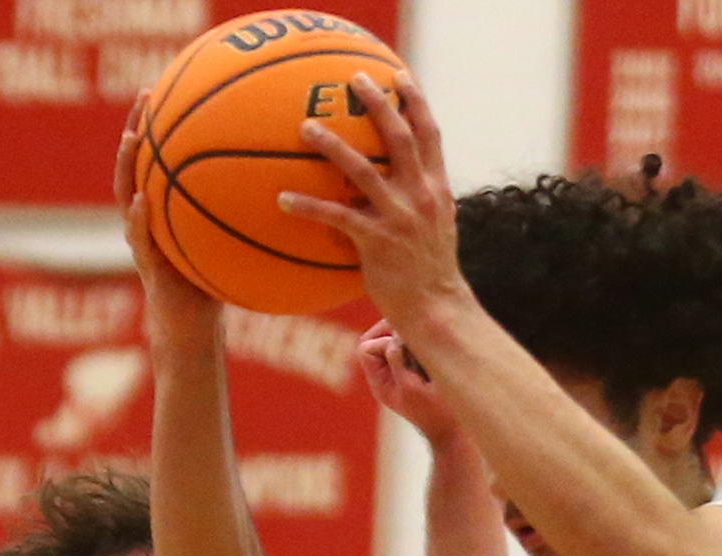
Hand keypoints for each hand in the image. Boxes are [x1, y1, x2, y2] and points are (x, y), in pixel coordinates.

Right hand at [118, 93, 221, 352]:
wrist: (193, 331)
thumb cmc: (214, 287)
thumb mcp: (230, 244)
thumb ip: (242, 216)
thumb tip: (287, 187)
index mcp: (165, 209)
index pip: (160, 158)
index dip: (162, 124)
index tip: (171, 88)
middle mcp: (148, 217)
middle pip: (137, 163)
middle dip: (138, 127)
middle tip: (145, 94)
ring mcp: (142, 240)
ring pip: (125, 193)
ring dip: (126, 165)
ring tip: (131, 138)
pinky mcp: (147, 267)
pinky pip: (138, 238)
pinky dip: (136, 219)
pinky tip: (139, 201)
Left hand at [276, 73, 467, 334]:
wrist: (438, 313)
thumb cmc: (431, 276)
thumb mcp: (437, 231)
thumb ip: (419, 202)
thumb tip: (391, 185)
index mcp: (437, 191)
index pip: (430, 136)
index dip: (416, 102)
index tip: (398, 75)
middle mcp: (420, 198)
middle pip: (399, 137)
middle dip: (376, 104)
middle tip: (352, 80)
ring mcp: (399, 219)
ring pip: (362, 170)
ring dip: (331, 145)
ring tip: (305, 127)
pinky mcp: (376, 243)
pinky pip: (337, 217)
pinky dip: (308, 207)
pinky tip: (282, 199)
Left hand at [360, 320, 461, 444]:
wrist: (457, 431)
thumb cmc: (435, 412)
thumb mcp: (411, 386)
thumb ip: (397, 359)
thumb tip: (395, 334)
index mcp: (380, 382)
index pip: (366, 348)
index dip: (383, 341)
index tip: (404, 349)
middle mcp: (389, 374)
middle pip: (378, 339)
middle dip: (395, 333)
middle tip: (415, 337)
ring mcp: (404, 370)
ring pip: (397, 339)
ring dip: (411, 339)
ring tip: (426, 350)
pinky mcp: (420, 367)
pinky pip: (414, 345)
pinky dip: (421, 343)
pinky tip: (433, 353)